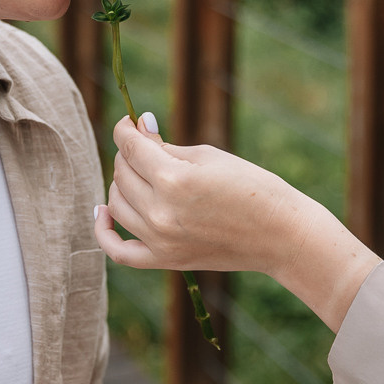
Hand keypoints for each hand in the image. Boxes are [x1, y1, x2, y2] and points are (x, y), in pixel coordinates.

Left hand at [95, 116, 380, 330]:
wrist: (280, 235)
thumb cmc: (252, 188)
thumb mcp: (209, 157)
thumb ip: (166, 146)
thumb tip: (137, 128)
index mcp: (174, 180)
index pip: (131, 147)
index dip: (125, 129)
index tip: (129, 123)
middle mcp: (160, 212)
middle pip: (122, 173)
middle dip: (130, 155)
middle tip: (147, 148)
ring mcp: (160, 240)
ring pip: (116, 203)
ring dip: (122, 183)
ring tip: (140, 174)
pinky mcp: (164, 260)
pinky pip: (118, 251)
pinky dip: (104, 231)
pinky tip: (102, 212)